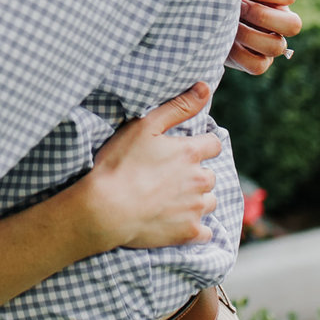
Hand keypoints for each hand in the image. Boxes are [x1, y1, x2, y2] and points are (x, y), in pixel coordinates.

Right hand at [76, 84, 224, 250]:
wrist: (106, 209)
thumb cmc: (120, 164)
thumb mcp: (145, 125)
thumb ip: (178, 106)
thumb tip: (206, 87)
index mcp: (191, 153)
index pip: (213, 144)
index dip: (200, 146)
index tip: (183, 152)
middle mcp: (200, 180)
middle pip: (210, 175)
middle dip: (196, 175)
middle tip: (169, 178)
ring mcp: (195, 208)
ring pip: (209, 202)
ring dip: (197, 200)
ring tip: (171, 200)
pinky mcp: (189, 233)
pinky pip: (205, 232)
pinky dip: (195, 228)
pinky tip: (177, 223)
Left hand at [228, 0, 299, 75]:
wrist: (205, 16)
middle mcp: (280, 22)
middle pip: (293, 24)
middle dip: (261, 15)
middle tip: (238, 8)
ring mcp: (271, 44)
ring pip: (277, 46)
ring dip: (249, 35)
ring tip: (227, 25)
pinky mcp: (258, 63)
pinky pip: (258, 66)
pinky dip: (240, 54)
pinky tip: (224, 41)